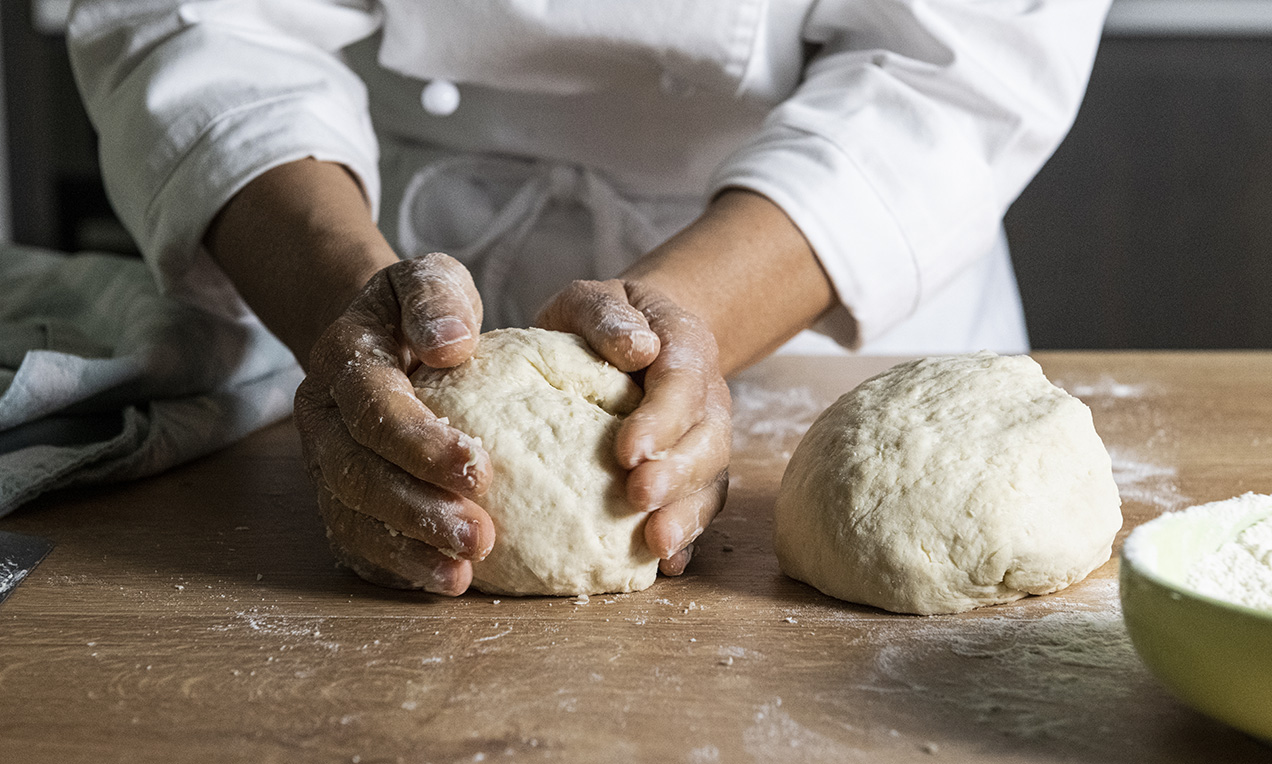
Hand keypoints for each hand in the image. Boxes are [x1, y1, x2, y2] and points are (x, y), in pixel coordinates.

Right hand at [293, 254, 495, 594]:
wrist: (379, 336)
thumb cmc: (420, 311)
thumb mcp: (429, 278)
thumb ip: (436, 298)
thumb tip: (450, 343)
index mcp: (342, 360)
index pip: (372, 406)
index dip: (419, 441)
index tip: (480, 468)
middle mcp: (322, 418)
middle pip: (355, 473)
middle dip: (416, 510)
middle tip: (479, 537)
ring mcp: (324, 464)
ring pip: (350, 517)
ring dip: (407, 549)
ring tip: (463, 572)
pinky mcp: (338, 500)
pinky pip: (355, 543)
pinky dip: (395, 568)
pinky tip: (441, 581)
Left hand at [537, 279, 730, 574]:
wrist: (631, 335)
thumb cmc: (604, 320)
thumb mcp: (595, 297)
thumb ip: (608, 316)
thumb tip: (638, 348)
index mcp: (686, 347)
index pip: (683, 384)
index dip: (661, 419)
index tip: (628, 451)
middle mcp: (707, 397)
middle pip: (708, 439)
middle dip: (677, 473)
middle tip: (638, 498)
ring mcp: (703, 439)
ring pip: (712, 479)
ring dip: (687, 514)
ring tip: (655, 544)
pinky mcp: (690, 473)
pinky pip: (700, 506)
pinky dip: (689, 536)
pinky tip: (668, 564)